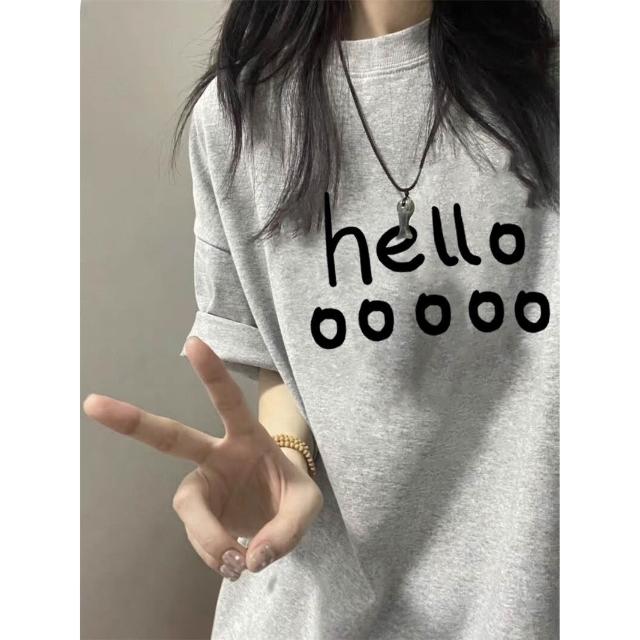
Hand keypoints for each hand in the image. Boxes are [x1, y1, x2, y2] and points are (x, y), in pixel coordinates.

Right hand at [83, 336, 323, 580]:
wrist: (281, 515)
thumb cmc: (293, 494)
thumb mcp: (309, 506)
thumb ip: (289, 528)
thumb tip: (251, 557)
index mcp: (248, 437)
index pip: (229, 401)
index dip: (212, 374)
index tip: (193, 343)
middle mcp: (217, 455)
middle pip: (170, 436)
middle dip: (133, 420)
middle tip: (91, 404)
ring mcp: (203, 483)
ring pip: (188, 506)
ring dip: (208, 537)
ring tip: (237, 562)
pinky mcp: (198, 512)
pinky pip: (196, 536)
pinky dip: (214, 554)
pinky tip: (234, 561)